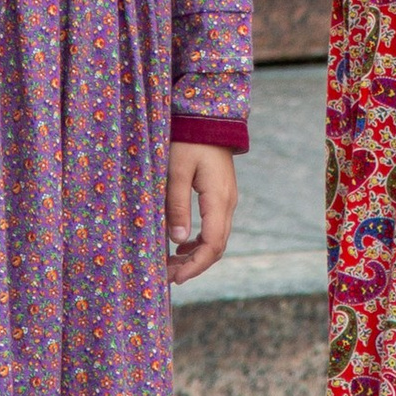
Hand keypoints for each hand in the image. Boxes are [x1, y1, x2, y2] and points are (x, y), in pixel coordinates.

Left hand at [167, 141, 237, 283]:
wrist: (208, 117)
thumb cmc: (188, 140)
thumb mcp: (176, 171)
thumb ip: (177, 205)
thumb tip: (176, 241)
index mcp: (218, 199)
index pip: (213, 244)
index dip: (195, 265)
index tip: (176, 278)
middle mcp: (227, 203)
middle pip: (216, 246)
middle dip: (193, 265)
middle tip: (168, 277)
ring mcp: (226, 199)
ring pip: (216, 238)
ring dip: (195, 255)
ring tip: (171, 264)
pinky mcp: (220, 195)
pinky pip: (214, 226)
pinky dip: (198, 241)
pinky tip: (180, 245)